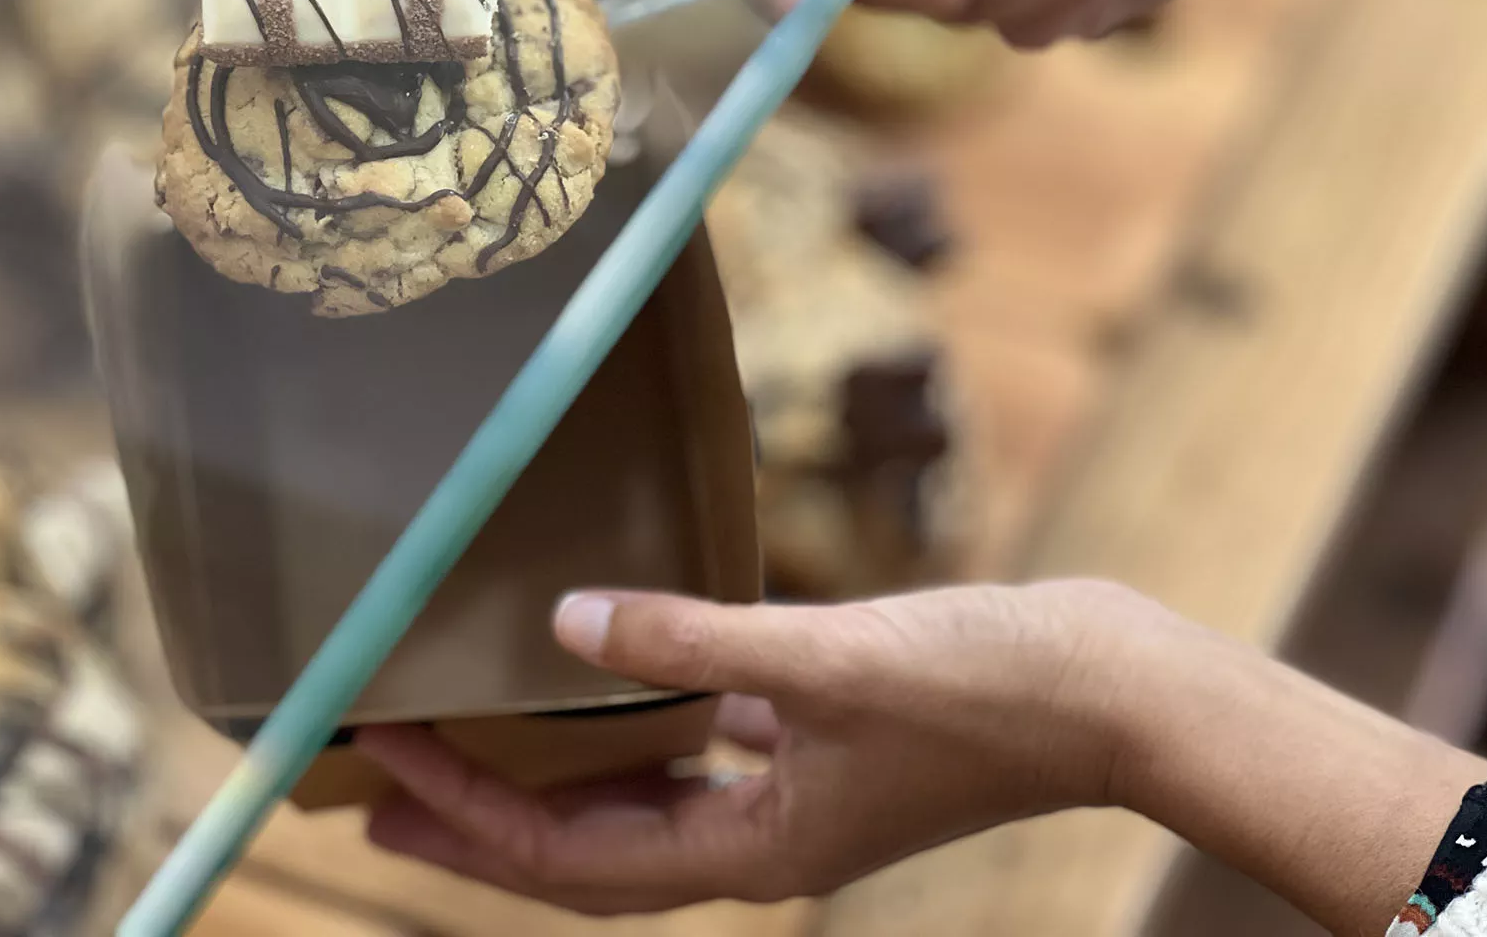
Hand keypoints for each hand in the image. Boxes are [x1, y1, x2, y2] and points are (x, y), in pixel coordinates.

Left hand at [355, 580, 1151, 914]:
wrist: (1112, 690)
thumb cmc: (988, 688)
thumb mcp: (829, 659)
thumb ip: (693, 642)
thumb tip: (567, 625)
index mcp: (755, 851)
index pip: (571, 860)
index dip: (468, 821)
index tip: (382, 772)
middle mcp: (760, 840)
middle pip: (585, 851)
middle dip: (479, 824)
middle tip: (374, 794)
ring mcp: (791, 796)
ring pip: (635, 802)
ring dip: (545, 779)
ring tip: (465, 746)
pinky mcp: (818, 741)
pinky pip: (697, 748)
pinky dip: (635, 727)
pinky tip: (604, 679)